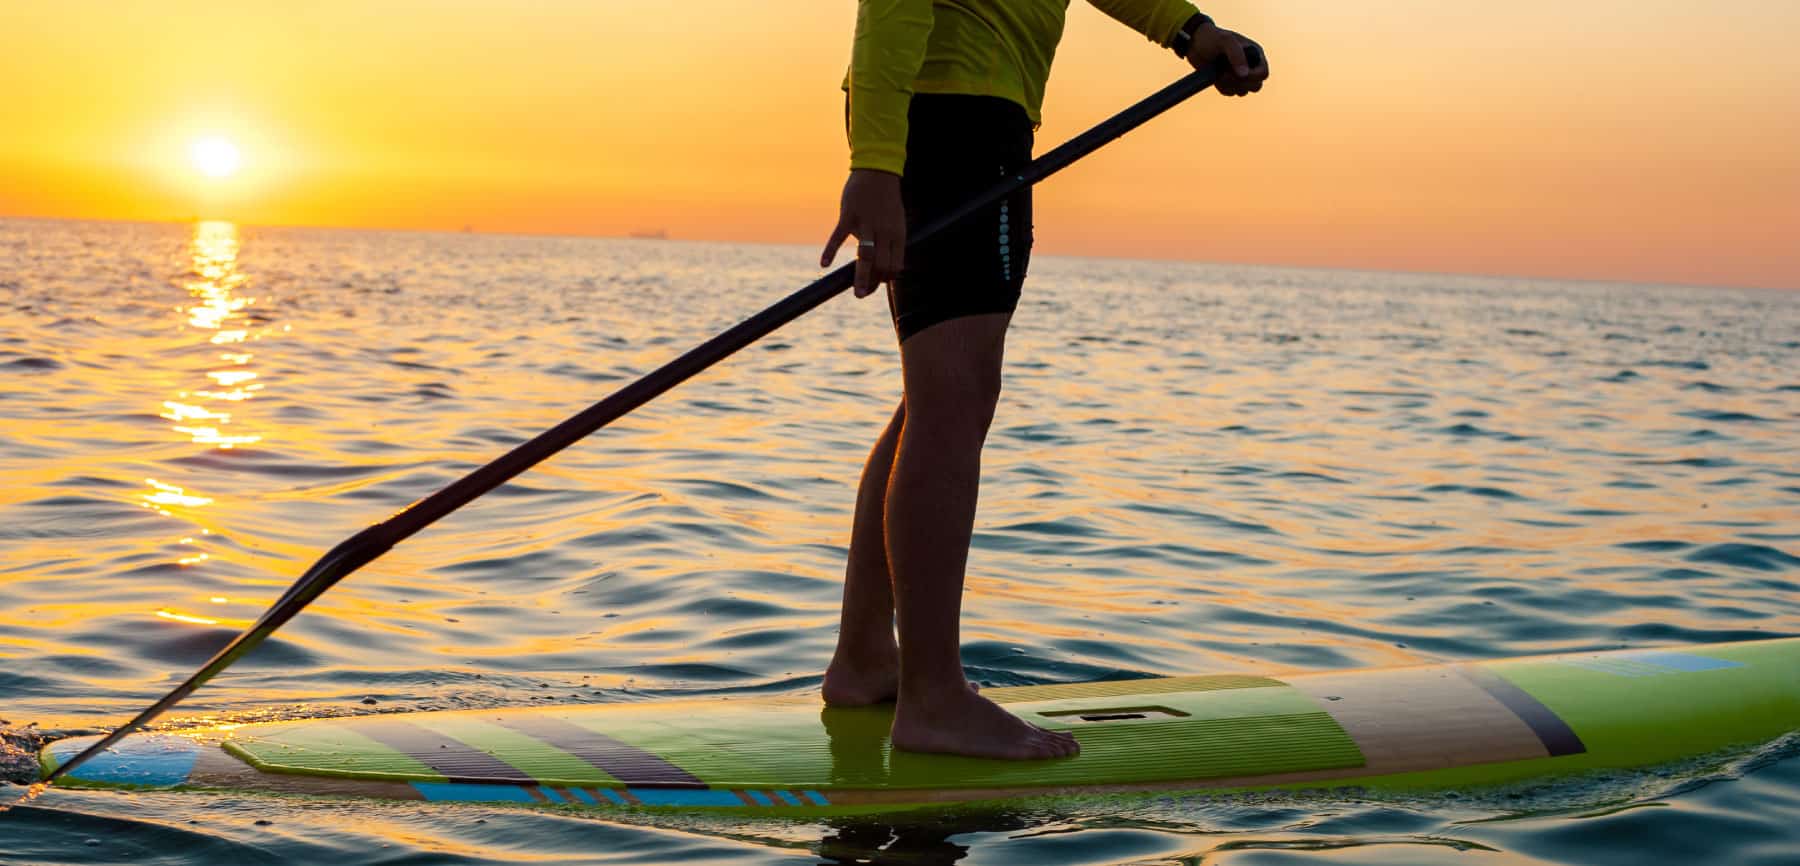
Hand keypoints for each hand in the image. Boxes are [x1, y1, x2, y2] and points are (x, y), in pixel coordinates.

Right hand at [821, 168, 905, 297]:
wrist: (877, 172)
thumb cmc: (886, 201)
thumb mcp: (896, 222)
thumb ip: (889, 243)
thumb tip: (882, 267)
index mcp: (897, 235)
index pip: (894, 265)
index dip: (886, 277)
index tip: (877, 281)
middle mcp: (883, 231)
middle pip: (881, 264)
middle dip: (873, 282)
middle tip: (863, 295)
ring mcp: (866, 223)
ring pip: (865, 256)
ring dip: (861, 278)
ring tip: (857, 294)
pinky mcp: (849, 216)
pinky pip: (838, 236)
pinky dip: (830, 251)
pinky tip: (824, 265)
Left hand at [1186, 24, 1267, 96]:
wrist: (1194, 43)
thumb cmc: (1212, 37)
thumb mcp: (1225, 41)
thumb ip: (1236, 55)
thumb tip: (1244, 74)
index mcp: (1254, 53)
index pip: (1263, 73)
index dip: (1253, 77)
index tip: (1238, 74)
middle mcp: (1250, 65)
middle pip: (1256, 85)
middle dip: (1240, 83)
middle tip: (1225, 74)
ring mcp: (1238, 74)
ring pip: (1243, 91)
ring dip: (1231, 86)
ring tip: (1219, 74)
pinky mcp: (1228, 82)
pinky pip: (1231, 92)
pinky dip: (1223, 88)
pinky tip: (1216, 78)